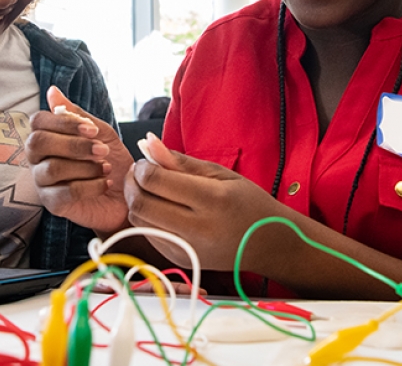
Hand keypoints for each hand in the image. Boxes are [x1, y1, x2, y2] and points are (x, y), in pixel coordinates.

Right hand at [25, 86, 133, 233]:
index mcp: (47, 137)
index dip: (63, 122)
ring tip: (107, 168)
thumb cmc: (111, 160)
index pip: (37, 121)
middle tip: (102, 150)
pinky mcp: (53, 205)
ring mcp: (43, 183)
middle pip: (38, 143)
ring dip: (85, 166)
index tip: (91, 129)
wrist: (128, 194)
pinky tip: (105, 183)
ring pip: (52, 169)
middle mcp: (38, 159)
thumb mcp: (101, 133)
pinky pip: (64, 193)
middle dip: (73, 144)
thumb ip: (78, 114)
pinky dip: (90, 186)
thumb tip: (52, 91)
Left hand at [124, 133, 283, 270]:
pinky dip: (146, 218)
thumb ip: (180, 161)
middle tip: (140, 173)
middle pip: (141, 203)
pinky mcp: (180, 259)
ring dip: (136, 201)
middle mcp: (198, 228)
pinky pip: (148, 234)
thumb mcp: (220, 174)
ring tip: (149, 189)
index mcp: (212, 199)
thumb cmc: (247, 203)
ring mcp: (187, 248)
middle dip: (132, 184)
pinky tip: (159, 207)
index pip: (155, 180)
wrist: (268, 243)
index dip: (143, 167)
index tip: (147, 161)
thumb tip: (147, 142)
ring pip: (139, 221)